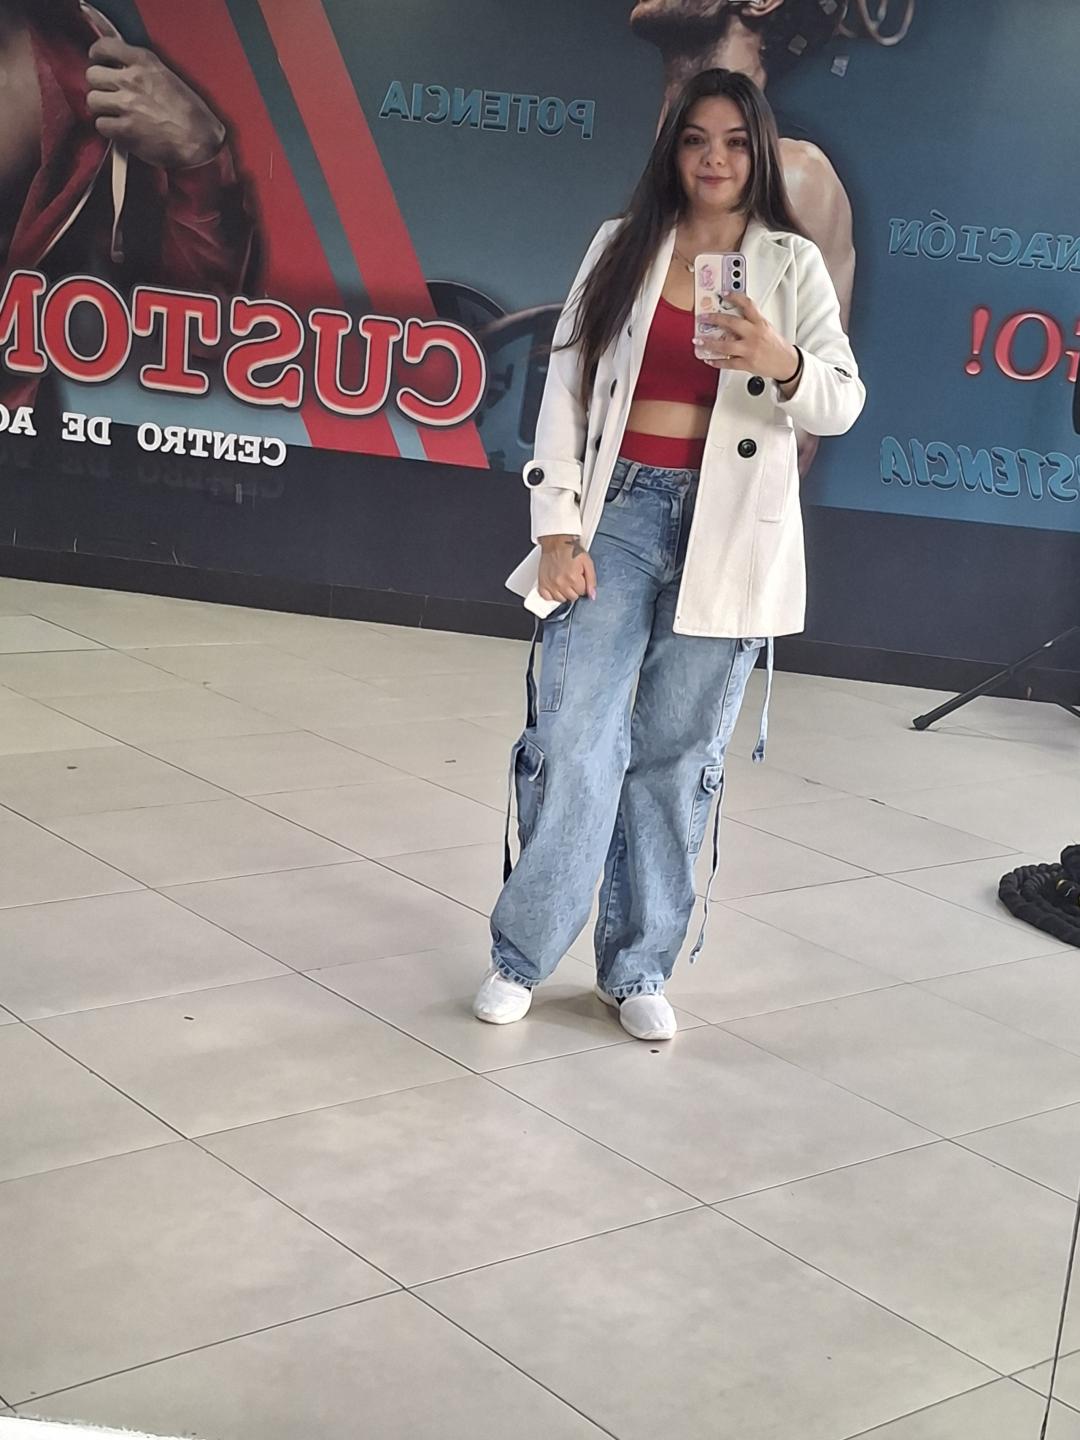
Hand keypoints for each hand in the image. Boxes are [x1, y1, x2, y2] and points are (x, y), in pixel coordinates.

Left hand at [86, 38, 226, 169]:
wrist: (200, 140)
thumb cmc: (191, 113)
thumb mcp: (168, 77)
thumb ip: (142, 69)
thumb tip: (122, 67)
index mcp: (144, 63)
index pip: (105, 47)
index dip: (97, 55)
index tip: (98, 60)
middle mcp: (132, 81)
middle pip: (92, 75)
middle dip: (99, 85)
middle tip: (108, 93)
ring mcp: (127, 105)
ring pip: (93, 100)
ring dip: (101, 108)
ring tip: (115, 113)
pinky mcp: (125, 129)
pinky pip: (101, 125)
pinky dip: (108, 128)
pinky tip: (120, 129)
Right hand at [538, 536, 596, 603]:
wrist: (556, 542)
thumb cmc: (571, 550)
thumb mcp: (587, 563)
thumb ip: (592, 580)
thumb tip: (592, 595)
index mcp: (573, 578)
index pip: (582, 593)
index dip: (582, 584)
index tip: (579, 577)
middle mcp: (561, 583)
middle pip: (572, 597)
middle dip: (574, 589)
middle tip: (572, 578)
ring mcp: (550, 584)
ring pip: (561, 599)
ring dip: (564, 592)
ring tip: (564, 581)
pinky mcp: (542, 583)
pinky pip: (547, 597)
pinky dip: (551, 594)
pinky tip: (555, 587)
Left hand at [693, 293, 798, 383]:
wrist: (787, 363)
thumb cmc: (776, 346)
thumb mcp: (767, 328)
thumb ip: (751, 322)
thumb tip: (732, 319)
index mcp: (760, 323)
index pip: (747, 305)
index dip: (735, 297)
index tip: (723, 293)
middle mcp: (754, 335)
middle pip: (732, 323)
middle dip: (715, 319)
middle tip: (702, 317)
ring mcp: (750, 350)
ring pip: (726, 345)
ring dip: (709, 343)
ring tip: (698, 341)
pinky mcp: (747, 364)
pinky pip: (728, 363)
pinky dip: (716, 362)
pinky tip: (708, 359)